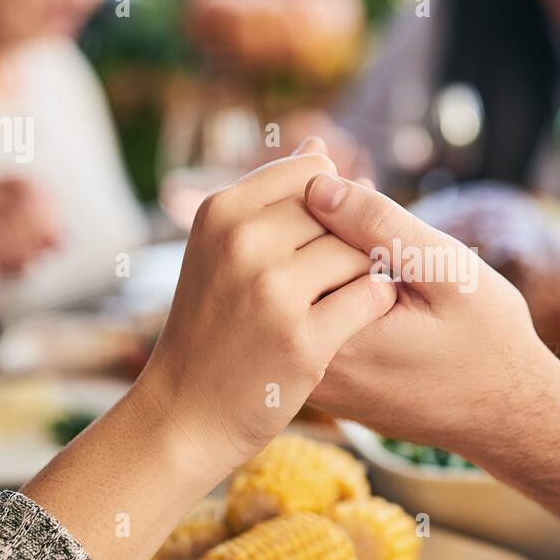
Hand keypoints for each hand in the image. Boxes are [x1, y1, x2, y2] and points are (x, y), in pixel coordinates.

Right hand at [137, 139, 396, 474]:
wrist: (184, 413)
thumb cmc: (212, 326)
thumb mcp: (221, 248)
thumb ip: (271, 196)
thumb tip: (320, 146)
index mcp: (222, 211)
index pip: (314, 172)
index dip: (335, 201)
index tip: (325, 236)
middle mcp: (244, 244)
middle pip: (341, 211)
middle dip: (353, 238)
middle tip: (336, 275)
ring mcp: (273, 292)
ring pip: (360, 252)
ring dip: (366, 272)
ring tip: (344, 296)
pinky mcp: (303, 340)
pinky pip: (372, 297)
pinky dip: (375, 304)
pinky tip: (356, 319)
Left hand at [302, 173, 559, 464]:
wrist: (506, 416)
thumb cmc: (488, 341)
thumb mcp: (447, 272)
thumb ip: (381, 226)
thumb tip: (317, 185)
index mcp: (333, 336)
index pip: (295, 245)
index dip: (329, 202)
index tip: (366, 191)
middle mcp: (310, 366)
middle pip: (288, 272)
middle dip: (323, 226)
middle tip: (370, 208)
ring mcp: (315, 381)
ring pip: (299, 296)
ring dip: (329, 258)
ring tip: (378, 247)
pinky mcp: (327, 385)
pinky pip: (314, 322)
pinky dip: (336, 291)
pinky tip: (376, 278)